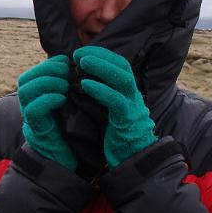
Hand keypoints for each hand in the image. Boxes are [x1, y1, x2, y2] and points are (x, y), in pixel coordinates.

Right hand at [17, 55, 76, 170]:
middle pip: (25, 79)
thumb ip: (64, 85)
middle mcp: (27, 104)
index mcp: (34, 96)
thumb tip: (72, 63)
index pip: (32, 72)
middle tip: (66, 72)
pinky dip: (47, 99)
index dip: (49, 64)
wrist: (65, 156)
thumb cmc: (67, 126)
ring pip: (26, 91)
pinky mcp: (36, 128)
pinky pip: (34, 109)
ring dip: (47, 83)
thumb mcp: (66, 102)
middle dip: (47, 71)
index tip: (67, 63)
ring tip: (65, 85)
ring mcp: (29, 117)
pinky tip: (62, 98)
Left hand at [72, 46, 157, 167]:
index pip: (119, 65)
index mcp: (128, 93)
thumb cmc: (118, 136)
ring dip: (101, 67)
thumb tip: (83, 81)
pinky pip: (115, 101)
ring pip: (121, 79)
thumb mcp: (110, 111)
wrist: (133, 161)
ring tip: (82, 62)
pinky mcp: (127, 120)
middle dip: (101, 56)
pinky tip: (85, 84)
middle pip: (122, 67)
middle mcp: (133, 96)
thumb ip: (103, 96)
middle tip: (78, 53)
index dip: (102, 55)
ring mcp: (132, 107)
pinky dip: (101, 90)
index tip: (82, 52)